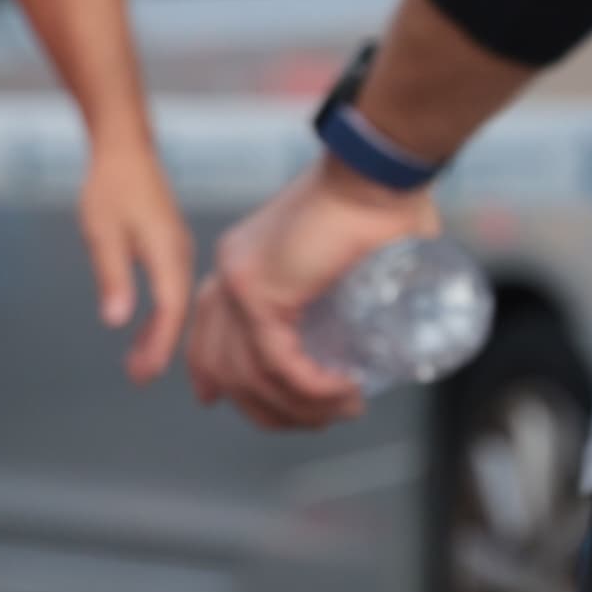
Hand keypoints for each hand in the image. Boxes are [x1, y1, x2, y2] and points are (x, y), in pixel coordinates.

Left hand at [77, 134, 194, 385]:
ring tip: (138, 364)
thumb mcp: (101, 234)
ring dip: (159, 333)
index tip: (144, 373)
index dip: (158, 345)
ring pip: (174, 302)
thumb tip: (116, 321)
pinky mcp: (170, 247)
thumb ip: (112, 277)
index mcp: (167, 252)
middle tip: (138, 378)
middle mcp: (180, 254)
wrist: (125, 151)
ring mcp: (178, 250)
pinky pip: (171, 289)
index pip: (169, 309)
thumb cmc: (110, 189)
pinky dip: (161, 314)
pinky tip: (146, 330)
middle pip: (175, 311)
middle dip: (158, 347)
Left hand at [184, 164, 431, 430]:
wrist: (381, 171)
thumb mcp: (348, 262)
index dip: (214, 376)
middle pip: (222, 364)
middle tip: (318, 420)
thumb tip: (371, 333)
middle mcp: (231, 273)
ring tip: (343, 408)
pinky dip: (309, 386)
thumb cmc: (384, 207)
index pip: (208, 334)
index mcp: (243, 265)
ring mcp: (240, 282)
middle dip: (265, 407)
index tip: (228, 403)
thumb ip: (341, 294)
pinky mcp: (261, 290)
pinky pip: (275, 360)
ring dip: (298, 405)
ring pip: (250, 373)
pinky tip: (340, 392)